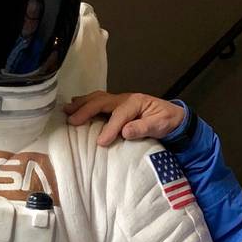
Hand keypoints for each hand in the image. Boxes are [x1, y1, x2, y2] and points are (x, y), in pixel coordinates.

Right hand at [63, 91, 186, 146]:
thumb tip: (125, 131)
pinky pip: (98, 102)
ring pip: (97, 98)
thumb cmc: (166, 121)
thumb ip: (144, 128)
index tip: (100, 142)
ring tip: (67, 109)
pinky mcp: (116, 106)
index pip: (119, 115)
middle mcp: (125, 98)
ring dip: (81, 103)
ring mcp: (119, 100)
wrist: (173, 117)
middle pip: (101, 100)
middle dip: (86, 109)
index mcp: (136, 102)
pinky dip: (85, 103)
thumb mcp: (160, 125)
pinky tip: (76, 106)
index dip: (109, 128)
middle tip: (71, 120)